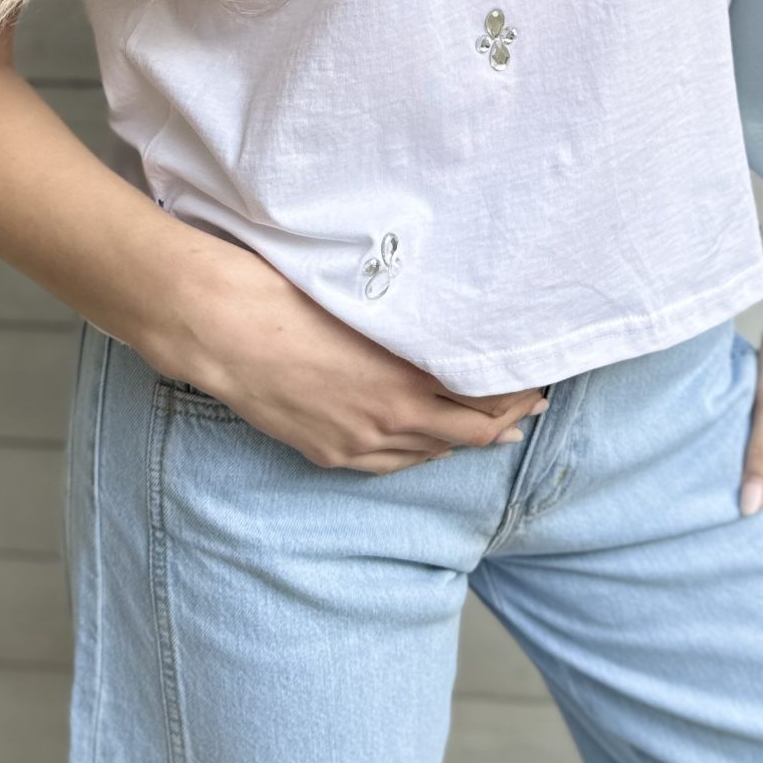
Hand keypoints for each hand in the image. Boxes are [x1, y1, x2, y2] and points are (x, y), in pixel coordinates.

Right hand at [157, 235, 547, 471]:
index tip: (537, 377)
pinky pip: (389, 465)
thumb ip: (413, 327)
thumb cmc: (291, 297)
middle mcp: (391, 418)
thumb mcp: (368, 305)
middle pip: (471, 431)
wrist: (225, 329)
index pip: (485, 396)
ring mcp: (358, 443)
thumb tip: (449, 326)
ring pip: (430, 453)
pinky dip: (420, 453)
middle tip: (534, 406)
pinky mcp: (328, 454)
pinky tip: (430, 445)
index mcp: (408, 376)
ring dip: (465, 439)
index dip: (517, 391)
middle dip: (508, 419)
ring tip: (494, 428)